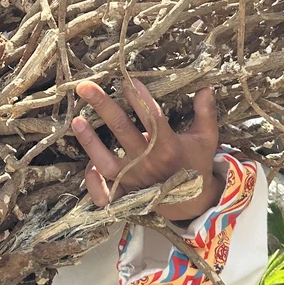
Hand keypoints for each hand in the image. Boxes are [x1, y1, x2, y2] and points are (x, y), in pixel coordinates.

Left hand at [71, 80, 223, 221]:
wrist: (193, 205)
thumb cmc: (195, 164)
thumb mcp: (206, 139)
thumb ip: (205, 113)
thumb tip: (207, 87)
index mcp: (169, 148)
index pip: (152, 118)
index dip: (139, 98)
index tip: (126, 80)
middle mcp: (148, 164)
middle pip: (122, 130)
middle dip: (102, 105)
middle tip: (85, 86)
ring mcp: (134, 181)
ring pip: (107, 162)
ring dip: (90, 141)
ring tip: (76, 120)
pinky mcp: (125, 196)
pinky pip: (103, 193)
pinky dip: (93, 182)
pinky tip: (87, 166)